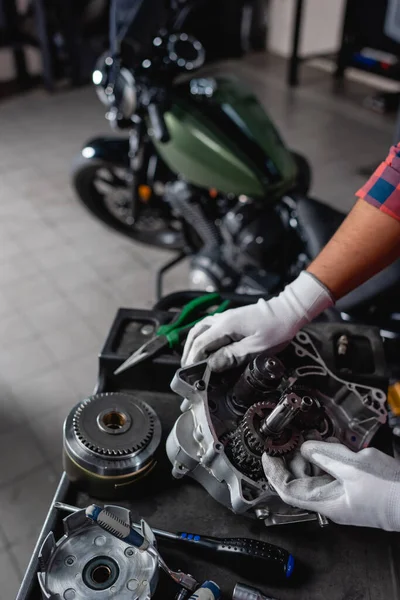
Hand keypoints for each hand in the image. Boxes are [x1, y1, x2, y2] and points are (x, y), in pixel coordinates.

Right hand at [182, 271, 332, 370]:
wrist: (288, 311)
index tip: (190, 374)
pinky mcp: (230, 318)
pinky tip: (203, 345)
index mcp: (225, 326)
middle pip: (195, 335)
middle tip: (186, 369)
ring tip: (191, 359)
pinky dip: (201, 337)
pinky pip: (208, 327)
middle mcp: (221, 319)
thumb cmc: (276, 329)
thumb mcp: (255, 348)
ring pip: (200, 329)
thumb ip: (231, 356)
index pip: (200, 344)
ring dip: (193, 344)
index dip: (193, 360)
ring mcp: (225, 317)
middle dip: (188, 353)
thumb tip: (211, 365)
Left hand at [262, 440, 399, 530]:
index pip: (287, 490)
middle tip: (292, 438)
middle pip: (299, 478)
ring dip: (311, 453)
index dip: (273, 472)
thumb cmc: (390, 491)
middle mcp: (330, 500)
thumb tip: (305, 446)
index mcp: (326, 501)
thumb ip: (326, 454)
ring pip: (315, 472)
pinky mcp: (352, 487)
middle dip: (293, 456)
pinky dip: (327, 456)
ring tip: (312, 437)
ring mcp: (341, 494)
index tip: (267, 454)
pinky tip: (330, 443)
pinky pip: (331, 471)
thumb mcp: (354, 466)